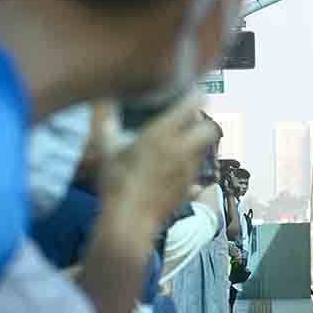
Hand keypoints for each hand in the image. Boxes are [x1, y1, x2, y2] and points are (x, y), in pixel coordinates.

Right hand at [100, 95, 214, 230]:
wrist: (129, 222)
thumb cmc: (116, 182)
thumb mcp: (106, 147)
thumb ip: (106, 119)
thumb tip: (103, 98)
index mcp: (164, 134)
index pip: (193, 104)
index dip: (195, 94)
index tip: (190, 89)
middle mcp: (183, 149)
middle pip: (210, 128)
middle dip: (203, 121)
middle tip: (188, 119)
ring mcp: (189, 171)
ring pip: (205, 149)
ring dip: (196, 142)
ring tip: (180, 141)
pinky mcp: (188, 188)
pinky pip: (197, 171)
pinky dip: (190, 165)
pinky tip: (175, 167)